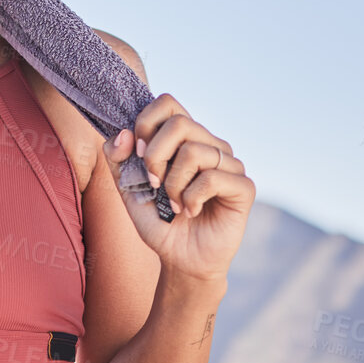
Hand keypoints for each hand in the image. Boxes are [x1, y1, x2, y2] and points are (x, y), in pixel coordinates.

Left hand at [101, 93, 253, 282]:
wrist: (181, 260)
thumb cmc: (159, 221)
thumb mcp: (129, 189)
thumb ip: (119, 160)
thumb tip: (124, 134)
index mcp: (184, 138)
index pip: (167, 102)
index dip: (146, 122)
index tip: (137, 154)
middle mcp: (209, 144)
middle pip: (180, 123)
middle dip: (155, 155)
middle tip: (153, 183)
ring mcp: (230, 164)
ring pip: (194, 151)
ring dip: (173, 184)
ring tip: (172, 204)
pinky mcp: (243, 186)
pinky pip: (213, 177)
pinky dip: (191, 198)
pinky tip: (190, 211)